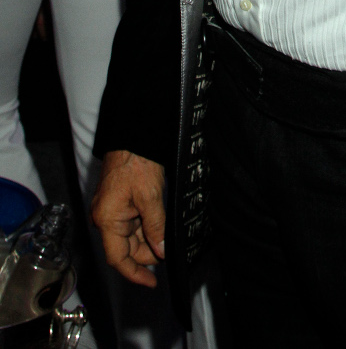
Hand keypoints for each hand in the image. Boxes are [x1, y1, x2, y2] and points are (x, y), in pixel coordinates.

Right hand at [90, 151, 165, 287]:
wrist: (133, 136)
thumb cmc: (136, 162)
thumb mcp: (151, 197)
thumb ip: (156, 227)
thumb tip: (161, 251)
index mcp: (107, 219)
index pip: (118, 258)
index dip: (135, 273)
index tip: (151, 283)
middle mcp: (105, 217)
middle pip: (126, 248)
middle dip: (147, 254)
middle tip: (168, 253)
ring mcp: (112, 210)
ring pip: (131, 236)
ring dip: (148, 240)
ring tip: (166, 239)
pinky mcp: (120, 202)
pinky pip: (133, 222)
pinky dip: (147, 228)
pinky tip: (160, 228)